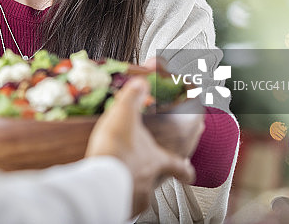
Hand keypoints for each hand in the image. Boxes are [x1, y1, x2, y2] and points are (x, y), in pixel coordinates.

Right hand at [85, 77, 195, 216]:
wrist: (99, 181)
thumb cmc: (114, 150)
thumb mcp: (123, 115)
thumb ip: (132, 98)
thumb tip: (140, 82)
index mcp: (156, 159)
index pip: (179, 165)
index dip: (185, 168)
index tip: (189, 171)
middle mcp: (151, 180)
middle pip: (159, 181)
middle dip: (155, 175)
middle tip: (145, 172)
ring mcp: (137, 196)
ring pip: (142, 194)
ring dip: (135, 186)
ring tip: (125, 181)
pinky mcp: (122, 206)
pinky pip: (126, 204)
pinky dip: (121, 198)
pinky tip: (113, 194)